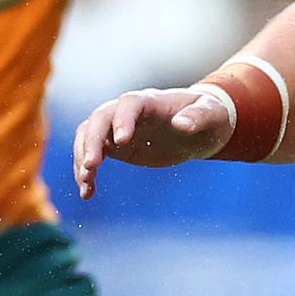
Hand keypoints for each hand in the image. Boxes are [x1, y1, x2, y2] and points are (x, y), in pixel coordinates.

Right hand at [72, 85, 229, 196]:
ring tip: (85, 183)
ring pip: (88, 135)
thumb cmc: (210, 116)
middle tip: (91, 166)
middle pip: (100, 118)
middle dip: (92, 141)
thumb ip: (199, 117)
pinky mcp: (117, 146)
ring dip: (82, 157)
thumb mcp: (213, 115)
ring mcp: (119, 128)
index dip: (122, 120)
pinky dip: (86, 173)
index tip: (121, 142)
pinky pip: (93, 155)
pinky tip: (87, 194)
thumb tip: (182, 124)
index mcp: (151, 101)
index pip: (129, 104)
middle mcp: (129, 111)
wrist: (201, 126)